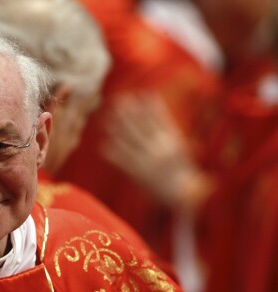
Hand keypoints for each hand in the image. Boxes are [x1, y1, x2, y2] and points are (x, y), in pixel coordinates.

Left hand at [102, 92, 212, 211]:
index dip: (148, 106)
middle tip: (117, 100)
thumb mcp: (182, 150)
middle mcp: (159, 148)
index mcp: (172, 140)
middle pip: (140, 125)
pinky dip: (112, 151)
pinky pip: (121, 160)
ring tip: (107, 118)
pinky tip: (104, 144)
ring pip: (128, 140)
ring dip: (116, 128)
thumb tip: (159, 120)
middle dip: (128, 112)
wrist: (186, 197)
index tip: (140, 95)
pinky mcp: (138, 174)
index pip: (159, 118)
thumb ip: (170, 135)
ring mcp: (147, 160)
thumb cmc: (186, 175)